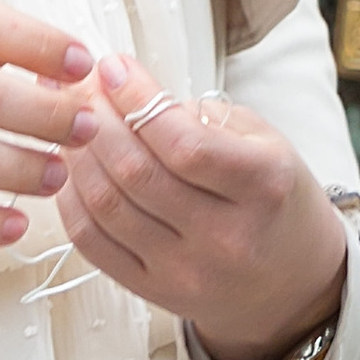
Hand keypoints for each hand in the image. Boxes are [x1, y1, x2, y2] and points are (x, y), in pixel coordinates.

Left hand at [60, 53, 345, 359]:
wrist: (289, 280)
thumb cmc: (276, 199)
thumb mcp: (266, 141)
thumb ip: (203, 116)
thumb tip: (129, 94)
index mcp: (263, 185)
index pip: (185, 142)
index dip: (138, 100)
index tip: (114, 68)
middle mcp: (225, 235)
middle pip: (137, 173)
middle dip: (97, 119)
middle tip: (79, 86)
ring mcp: (185, 270)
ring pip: (107, 206)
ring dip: (78, 155)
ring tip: (70, 121)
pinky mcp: (152, 291)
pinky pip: (93, 244)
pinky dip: (72, 201)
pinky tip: (71, 169)